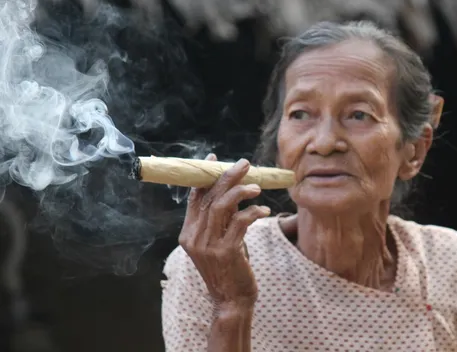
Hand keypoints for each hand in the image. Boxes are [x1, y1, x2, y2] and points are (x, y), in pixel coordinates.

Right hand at [179, 154, 270, 309]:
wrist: (232, 301)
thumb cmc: (229, 268)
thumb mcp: (222, 239)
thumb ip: (224, 218)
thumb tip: (235, 190)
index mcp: (188, 233)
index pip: (195, 198)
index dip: (204, 177)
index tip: (214, 159)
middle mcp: (194, 238)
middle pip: (209, 198)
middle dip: (226, 177)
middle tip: (244, 163)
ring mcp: (208, 245)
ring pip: (222, 207)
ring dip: (240, 192)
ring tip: (256, 187)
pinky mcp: (226, 252)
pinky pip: (240, 222)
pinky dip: (253, 212)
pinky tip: (264, 210)